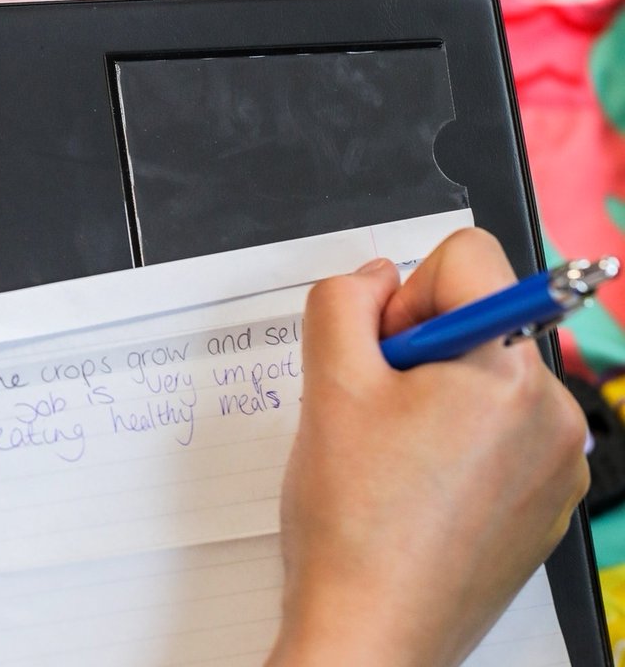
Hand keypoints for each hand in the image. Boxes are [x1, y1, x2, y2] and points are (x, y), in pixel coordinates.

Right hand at [266, 228, 588, 666]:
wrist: (370, 634)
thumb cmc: (356, 525)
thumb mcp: (326, 379)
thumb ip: (343, 298)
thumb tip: (377, 279)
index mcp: (510, 374)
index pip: (467, 256)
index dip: (404, 292)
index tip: (383, 351)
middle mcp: (554, 415)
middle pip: (476, 314)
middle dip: (417, 344)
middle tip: (376, 409)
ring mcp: (557, 464)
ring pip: (483, 370)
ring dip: (434, 390)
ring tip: (394, 453)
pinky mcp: (546, 500)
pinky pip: (500, 424)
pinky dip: (456, 434)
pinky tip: (417, 482)